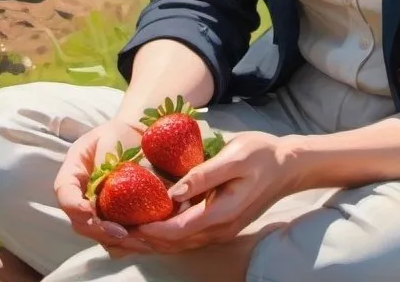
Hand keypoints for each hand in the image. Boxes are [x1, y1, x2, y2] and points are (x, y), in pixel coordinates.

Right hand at [53, 116, 154, 256]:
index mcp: (72, 174)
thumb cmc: (119, 135)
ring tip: (136, 239)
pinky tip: (144, 240)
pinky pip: (114, 238)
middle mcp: (80, 198)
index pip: (64, 192)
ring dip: (114, 240)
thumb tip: (107, 183)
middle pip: (80, 222)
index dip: (74, 206)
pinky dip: (126, 243)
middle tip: (121, 233)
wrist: (134, 139)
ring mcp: (95, 211)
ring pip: (96, 235)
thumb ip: (105, 159)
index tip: (88, 212)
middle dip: (99, 230)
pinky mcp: (113, 219)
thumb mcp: (109, 138)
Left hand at [119, 131, 299, 254]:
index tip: (125, 223)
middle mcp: (219, 229)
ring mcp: (220, 231)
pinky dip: (164, 235)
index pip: (179, 230)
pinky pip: (186, 237)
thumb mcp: (235, 155)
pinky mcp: (219, 225)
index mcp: (223, 213)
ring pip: (178, 244)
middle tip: (112, 232)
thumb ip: (205, 174)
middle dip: (142, 241)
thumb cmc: (262, 154)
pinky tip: (147, 226)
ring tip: (121, 232)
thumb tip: (173, 191)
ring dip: (151, 241)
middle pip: (174, 243)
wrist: (288, 166)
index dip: (150, 230)